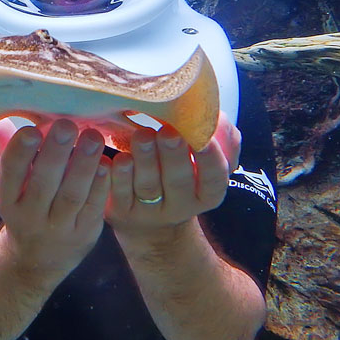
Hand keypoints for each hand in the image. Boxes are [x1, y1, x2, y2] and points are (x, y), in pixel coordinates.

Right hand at [0, 120, 109, 278]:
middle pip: (43, 184)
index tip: (31, 130)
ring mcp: (59, 228)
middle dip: (56, 154)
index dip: (19, 153)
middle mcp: (30, 217)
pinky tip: (106, 162)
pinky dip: (100, 184)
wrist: (38, 258)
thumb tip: (1, 123)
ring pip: (72, 196)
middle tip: (67, 125)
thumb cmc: (21, 206)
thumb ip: (3, 154)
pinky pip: (93, 207)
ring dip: (83, 165)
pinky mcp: (84, 232)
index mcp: (6, 200)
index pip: (10, 175)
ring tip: (93, 137)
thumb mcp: (2, 185)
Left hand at [105, 112, 240, 238]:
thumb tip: (221, 119)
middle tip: (168, 131)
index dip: (211, 160)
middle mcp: (180, 206)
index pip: (214, 179)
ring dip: (145, 159)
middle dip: (173, 155)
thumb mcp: (202, 166)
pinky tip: (119, 158)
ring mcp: (149, 211)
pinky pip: (120, 193)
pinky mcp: (122, 211)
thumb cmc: (179, 177)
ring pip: (148, 186)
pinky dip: (119, 174)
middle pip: (178, 181)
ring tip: (142, 136)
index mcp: (205, 194)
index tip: (204, 139)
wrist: (148, 220)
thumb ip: (217, 142)